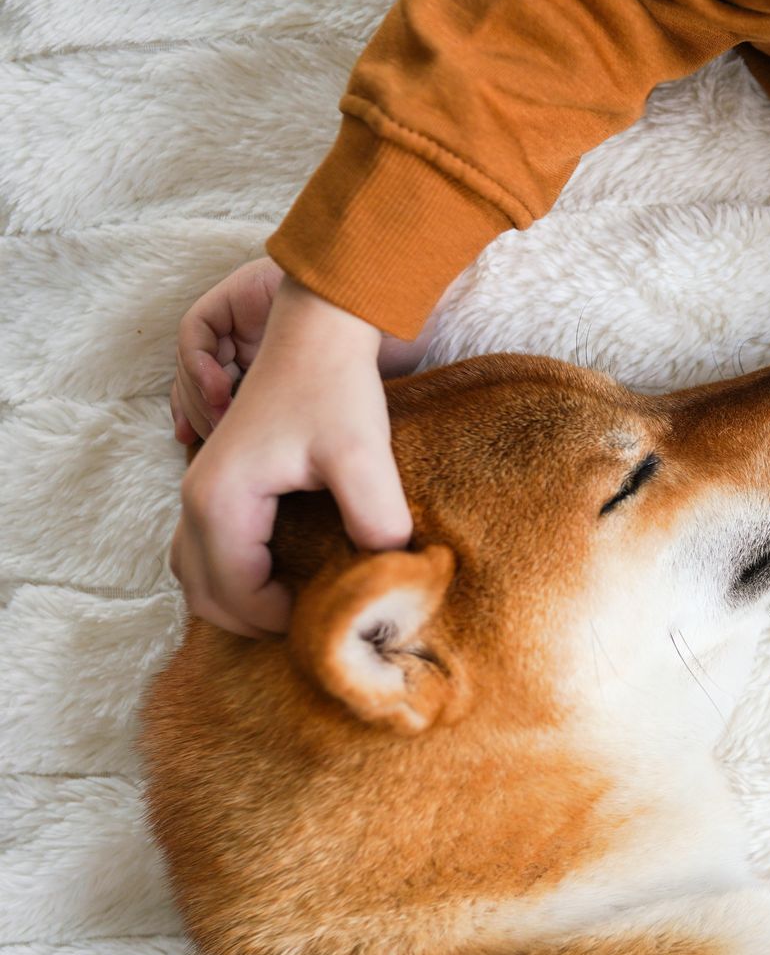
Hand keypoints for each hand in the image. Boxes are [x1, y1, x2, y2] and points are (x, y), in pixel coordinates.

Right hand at [169, 277, 412, 636]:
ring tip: (306, 603)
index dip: (288, 621)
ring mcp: (199, 491)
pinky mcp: (219, 483)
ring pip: (200, 577)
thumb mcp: (363, 454)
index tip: (341, 618)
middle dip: (259, 622)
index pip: (239, 597)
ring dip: (244, 602)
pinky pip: (211, 552)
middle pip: (206, 597)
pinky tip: (291, 573)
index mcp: (220, 501)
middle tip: (321, 623)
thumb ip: (375, 519)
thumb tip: (389, 575)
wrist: (317, 330)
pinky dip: (239, 577)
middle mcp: (194, 499)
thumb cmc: (336, 387)